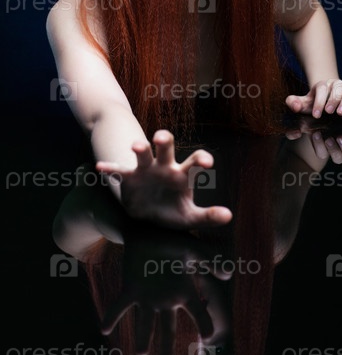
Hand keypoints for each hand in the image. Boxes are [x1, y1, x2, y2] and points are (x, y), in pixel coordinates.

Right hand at [96, 130, 232, 228]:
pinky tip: (100, 167)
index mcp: (182, 174)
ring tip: (136, 146)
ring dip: (140, 147)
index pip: (194, 161)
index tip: (207, 163)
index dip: (201, 159)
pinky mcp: (128, 178)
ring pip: (142, 152)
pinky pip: (117, 171)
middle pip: (166, 147)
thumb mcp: (190, 217)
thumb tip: (229, 215)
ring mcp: (145, 170)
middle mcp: (164, 167)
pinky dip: (109, 169)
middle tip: (162, 138)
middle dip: (164, 139)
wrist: (147, 215)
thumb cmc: (173, 211)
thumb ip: (208, 216)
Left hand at [100, 227, 230, 354]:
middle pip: (167, 327)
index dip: (204, 325)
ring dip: (142, 338)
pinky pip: (120, 306)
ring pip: (144, 323)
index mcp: (183, 292)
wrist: (149, 230)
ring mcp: (147, 297)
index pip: (197, 313)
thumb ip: (211, 260)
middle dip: (165, 344)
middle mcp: (166, 300)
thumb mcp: (194, 249)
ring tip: (142, 353)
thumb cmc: (174, 240)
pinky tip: (104, 329)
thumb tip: (229, 273)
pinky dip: (111, 317)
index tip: (208, 337)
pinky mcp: (130, 290)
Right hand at [284, 113, 341, 163]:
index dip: (319, 146)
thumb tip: (295, 134)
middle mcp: (335, 146)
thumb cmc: (312, 113)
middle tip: (329, 138)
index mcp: (322, 146)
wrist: (326, 103)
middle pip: (338, 158)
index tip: (315, 133)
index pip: (322, 154)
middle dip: (333, 150)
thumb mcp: (301, 118)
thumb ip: (293, 125)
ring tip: (340, 136)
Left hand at [286, 79, 341, 118]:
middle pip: (337, 86)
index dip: (319, 101)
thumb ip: (293, 103)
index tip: (316, 115)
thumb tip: (295, 106)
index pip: (321, 88)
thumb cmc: (313, 104)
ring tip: (341, 113)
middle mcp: (335, 84)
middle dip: (333, 99)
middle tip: (329, 112)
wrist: (324, 104)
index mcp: (321, 85)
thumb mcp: (302, 104)